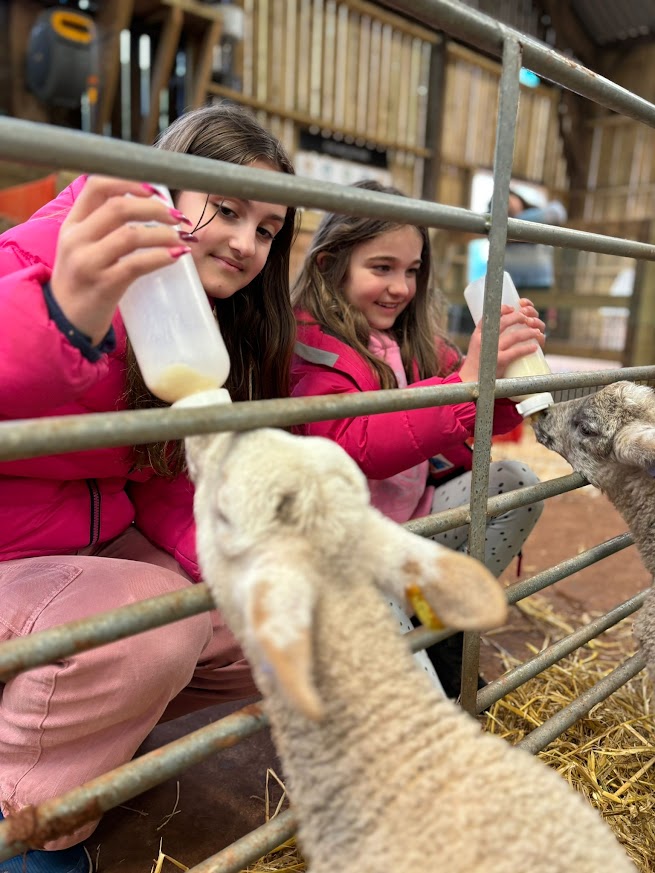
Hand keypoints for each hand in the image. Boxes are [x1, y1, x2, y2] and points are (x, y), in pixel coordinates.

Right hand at [50, 176, 192, 344]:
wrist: (64, 323)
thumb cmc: (81, 282)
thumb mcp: (81, 247)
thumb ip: (102, 225)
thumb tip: (145, 205)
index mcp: (72, 224)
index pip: (97, 185)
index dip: (129, 181)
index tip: (154, 190)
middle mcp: (76, 239)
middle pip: (119, 207)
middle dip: (155, 208)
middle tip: (177, 217)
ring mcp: (89, 262)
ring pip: (131, 235)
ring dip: (164, 234)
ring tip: (181, 239)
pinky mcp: (104, 285)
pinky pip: (137, 264)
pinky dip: (161, 257)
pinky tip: (176, 256)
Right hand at [459, 298, 544, 382]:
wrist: (470, 381)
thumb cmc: (477, 363)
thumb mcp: (476, 345)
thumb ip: (487, 336)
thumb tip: (504, 326)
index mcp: (478, 334)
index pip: (489, 316)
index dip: (502, 309)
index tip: (512, 308)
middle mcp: (484, 340)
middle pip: (504, 322)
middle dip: (519, 317)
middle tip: (527, 318)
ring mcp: (492, 350)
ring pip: (514, 336)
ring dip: (529, 332)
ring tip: (537, 333)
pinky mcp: (499, 361)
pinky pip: (516, 352)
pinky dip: (527, 348)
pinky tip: (535, 347)